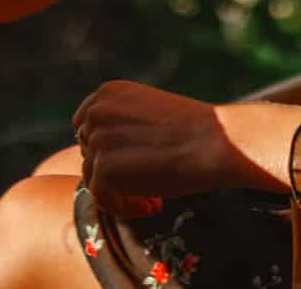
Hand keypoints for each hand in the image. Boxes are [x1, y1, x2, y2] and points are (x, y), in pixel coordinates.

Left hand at [71, 80, 232, 217]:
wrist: (215, 142)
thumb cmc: (193, 130)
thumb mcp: (149, 111)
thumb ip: (122, 123)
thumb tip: (104, 154)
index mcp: (109, 92)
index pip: (85, 126)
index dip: (105, 150)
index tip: (131, 164)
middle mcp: (97, 110)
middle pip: (88, 153)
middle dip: (113, 172)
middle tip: (146, 185)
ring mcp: (98, 138)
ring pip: (93, 178)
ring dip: (120, 193)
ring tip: (153, 199)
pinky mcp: (105, 168)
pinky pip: (101, 198)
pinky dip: (124, 208)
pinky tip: (153, 206)